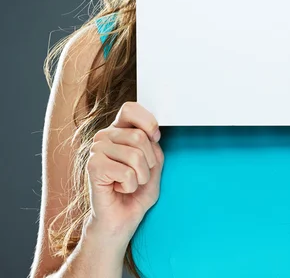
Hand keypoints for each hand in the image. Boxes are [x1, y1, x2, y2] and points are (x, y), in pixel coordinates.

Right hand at [85, 101, 164, 241]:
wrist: (120, 222)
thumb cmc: (135, 194)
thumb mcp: (154, 165)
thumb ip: (154, 146)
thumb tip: (152, 134)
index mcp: (118, 131)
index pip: (130, 109)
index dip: (148, 122)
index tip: (155, 139)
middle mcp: (104, 137)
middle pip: (139, 136)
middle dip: (149, 162)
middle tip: (139, 175)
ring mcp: (96, 150)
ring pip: (135, 155)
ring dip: (141, 176)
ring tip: (130, 184)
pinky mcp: (93, 167)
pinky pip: (126, 172)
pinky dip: (131, 185)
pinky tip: (119, 189)